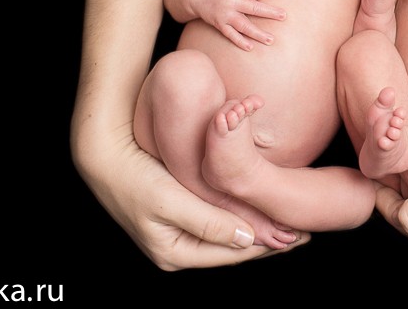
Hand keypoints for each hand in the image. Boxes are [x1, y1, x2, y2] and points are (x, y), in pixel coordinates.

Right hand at [77, 130, 309, 269]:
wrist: (102, 152)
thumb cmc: (132, 176)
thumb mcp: (170, 200)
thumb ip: (209, 222)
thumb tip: (248, 240)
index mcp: (173, 254)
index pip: (232, 253)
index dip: (267, 245)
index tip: (298, 235)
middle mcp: (177, 248)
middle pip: (233, 247)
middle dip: (268, 240)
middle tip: (304, 231)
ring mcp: (178, 231)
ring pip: (228, 232)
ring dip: (257, 227)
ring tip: (289, 221)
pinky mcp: (179, 211)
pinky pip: (218, 218)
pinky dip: (241, 214)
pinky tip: (260, 206)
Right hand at [187, 0, 285, 50]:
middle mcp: (230, 1)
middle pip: (253, 8)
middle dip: (270, 13)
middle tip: (284, 16)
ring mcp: (224, 14)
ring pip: (244, 25)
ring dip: (258, 33)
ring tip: (271, 40)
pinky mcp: (219, 24)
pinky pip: (230, 34)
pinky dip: (240, 41)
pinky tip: (250, 47)